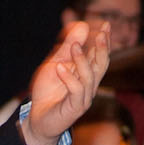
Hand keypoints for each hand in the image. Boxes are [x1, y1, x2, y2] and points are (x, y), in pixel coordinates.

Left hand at [23, 20, 112, 144]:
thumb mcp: (55, 64)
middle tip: (101, 33)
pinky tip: (59, 68)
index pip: (100, 56)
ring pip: (90, 77)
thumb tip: (82, 25)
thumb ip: (66, 47)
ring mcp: (83, 98)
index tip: (106, 25)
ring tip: (74, 47)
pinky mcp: (74, 109)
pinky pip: (76, 91)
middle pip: (101, 66)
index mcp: (87, 75)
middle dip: (102, 49)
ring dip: (83, 61)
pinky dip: (69, 78)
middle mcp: (89, 86)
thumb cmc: (48, 92)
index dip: (104, 41)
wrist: (37, 119)